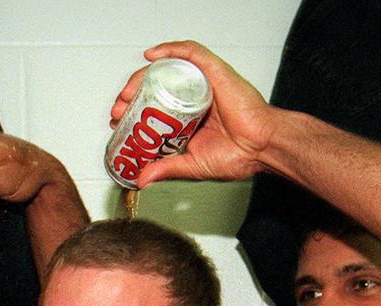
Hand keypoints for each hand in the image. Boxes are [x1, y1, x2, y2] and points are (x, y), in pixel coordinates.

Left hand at [109, 40, 278, 187]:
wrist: (261, 148)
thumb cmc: (238, 155)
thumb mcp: (191, 164)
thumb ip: (166, 168)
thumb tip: (141, 179)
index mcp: (189, 117)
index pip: (154, 107)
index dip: (133, 111)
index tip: (118, 120)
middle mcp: (194, 97)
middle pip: (156, 87)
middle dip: (132, 95)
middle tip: (119, 108)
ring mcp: (203, 83)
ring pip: (167, 70)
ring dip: (143, 76)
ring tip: (128, 91)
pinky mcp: (214, 71)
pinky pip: (190, 53)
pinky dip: (169, 50)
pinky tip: (151, 57)